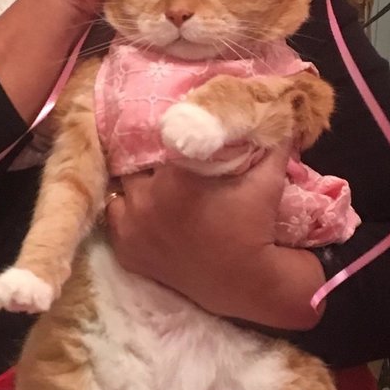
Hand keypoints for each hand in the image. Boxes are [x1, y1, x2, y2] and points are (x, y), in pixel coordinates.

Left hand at [106, 145, 324, 328]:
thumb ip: (270, 139)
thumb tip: (274, 108)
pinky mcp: (127, 252)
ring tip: (153, 185)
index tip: (174, 131)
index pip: (155, 137)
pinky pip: (115, 219)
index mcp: (175, 176)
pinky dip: (127, 213)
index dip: (164, 132)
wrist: (245, 281)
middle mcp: (146, 200)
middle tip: (165, 159)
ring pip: (122, 189)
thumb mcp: (268, 176)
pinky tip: (145, 211)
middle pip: (135, 162)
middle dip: (148, 159)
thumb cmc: (256, 225)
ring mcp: (132, 228)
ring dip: (135, 185)